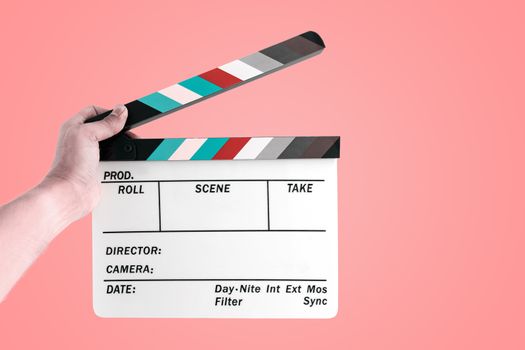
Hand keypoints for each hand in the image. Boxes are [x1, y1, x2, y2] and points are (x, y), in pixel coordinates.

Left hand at [44, 105, 127, 219]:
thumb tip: (121, 112)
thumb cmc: (71, 164)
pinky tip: (127, 162)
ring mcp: (91, 156)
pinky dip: (123, 162)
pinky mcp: (100, 170)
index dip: (109, 112)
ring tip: (131, 150)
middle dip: (120, 132)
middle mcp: (82, 141)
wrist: (72, 193)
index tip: (122, 118)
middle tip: (131, 136)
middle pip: (107, 129)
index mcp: (74, 127)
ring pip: (114, 146)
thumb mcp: (87, 134)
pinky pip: (116, 162)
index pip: (94, 111)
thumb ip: (106, 123)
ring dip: (123, 148)